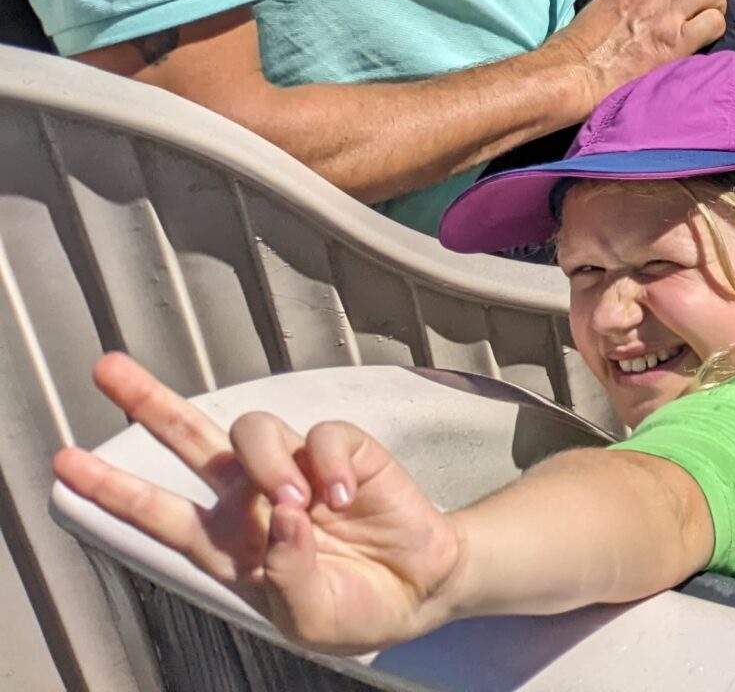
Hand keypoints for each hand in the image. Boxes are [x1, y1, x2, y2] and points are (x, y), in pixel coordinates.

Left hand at [53, 354, 461, 655]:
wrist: (419, 587)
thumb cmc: (354, 607)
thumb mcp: (309, 617)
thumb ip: (286, 575)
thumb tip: (282, 515)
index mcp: (229, 543)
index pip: (156, 510)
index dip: (110, 487)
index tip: (64, 464)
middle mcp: (252, 497)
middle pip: (189, 437)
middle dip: (147, 402)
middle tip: (108, 368)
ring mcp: (297, 469)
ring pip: (253, 429)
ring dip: (268, 465)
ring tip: (297, 504)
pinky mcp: (344, 453)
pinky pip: (322, 436)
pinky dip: (328, 467)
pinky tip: (345, 500)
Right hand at [564, 0, 730, 104]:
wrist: (573, 74)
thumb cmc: (580, 47)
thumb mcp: (605, 3)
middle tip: (711, 7)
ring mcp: (665, 15)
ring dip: (717, 7)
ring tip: (708, 23)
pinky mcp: (674, 43)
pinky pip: (714, 23)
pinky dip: (715, 29)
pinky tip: (703, 41)